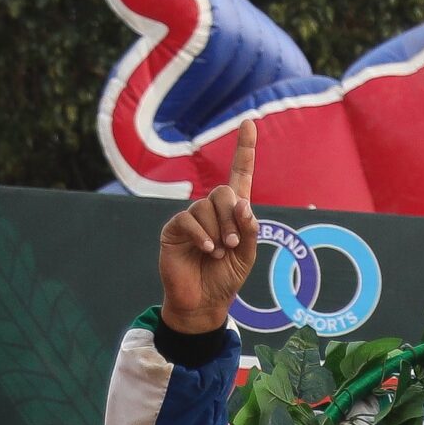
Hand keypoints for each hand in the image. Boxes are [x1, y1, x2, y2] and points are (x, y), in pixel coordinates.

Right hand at [158, 119, 259, 334]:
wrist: (203, 303)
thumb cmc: (226, 279)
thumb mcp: (247, 256)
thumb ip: (249, 230)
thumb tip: (243, 204)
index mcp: (232, 213)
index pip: (240, 175)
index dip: (244, 149)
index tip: (249, 121)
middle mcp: (211, 210)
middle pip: (223, 192)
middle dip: (232, 218)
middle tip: (233, 245)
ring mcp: (191, 218)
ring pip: (206, 208)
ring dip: (219, 233)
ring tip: (218, 254)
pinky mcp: (174, 229)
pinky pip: (189, 220)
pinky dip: (202, 236)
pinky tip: (207, 251)